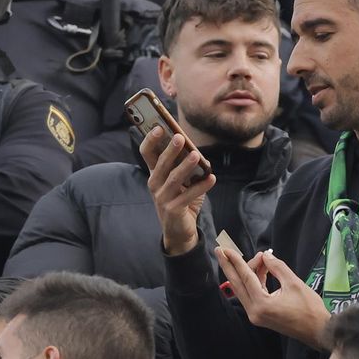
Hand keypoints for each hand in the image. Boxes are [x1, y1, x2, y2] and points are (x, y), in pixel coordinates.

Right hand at [141, 128, 214, 254]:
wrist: (179, 230)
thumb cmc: (180, 200)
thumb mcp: (180, 182)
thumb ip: (184, 166)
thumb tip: (196, 151)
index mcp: (154, 174)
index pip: (146, 153)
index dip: (150, 140)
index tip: (158, 127)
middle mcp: (154, 185)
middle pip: (160, 165)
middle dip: (170, 150)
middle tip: (180, 137)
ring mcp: (162, 198)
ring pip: (174, 179)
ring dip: (186, 166)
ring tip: (197, 155)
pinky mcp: (173, 210)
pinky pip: (188, 196)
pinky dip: (201, 187)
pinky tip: (212, 178)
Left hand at [216, 247, 330, 347]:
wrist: (319, 331)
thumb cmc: (310, 309)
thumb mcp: (294, 284)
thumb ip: (277, 268)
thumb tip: (266, 256)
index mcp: (261, 304)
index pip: (245, 278)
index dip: (235, 261)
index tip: (225, 249)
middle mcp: (254, 311)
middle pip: (237, 284)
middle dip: (229, 266)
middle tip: (220, 250)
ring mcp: (255, 315)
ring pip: (244, 288)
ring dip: (247, 272)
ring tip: (259, 258)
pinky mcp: (260, 316)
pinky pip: (252, 294)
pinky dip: (254, 281)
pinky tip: (261, 269)